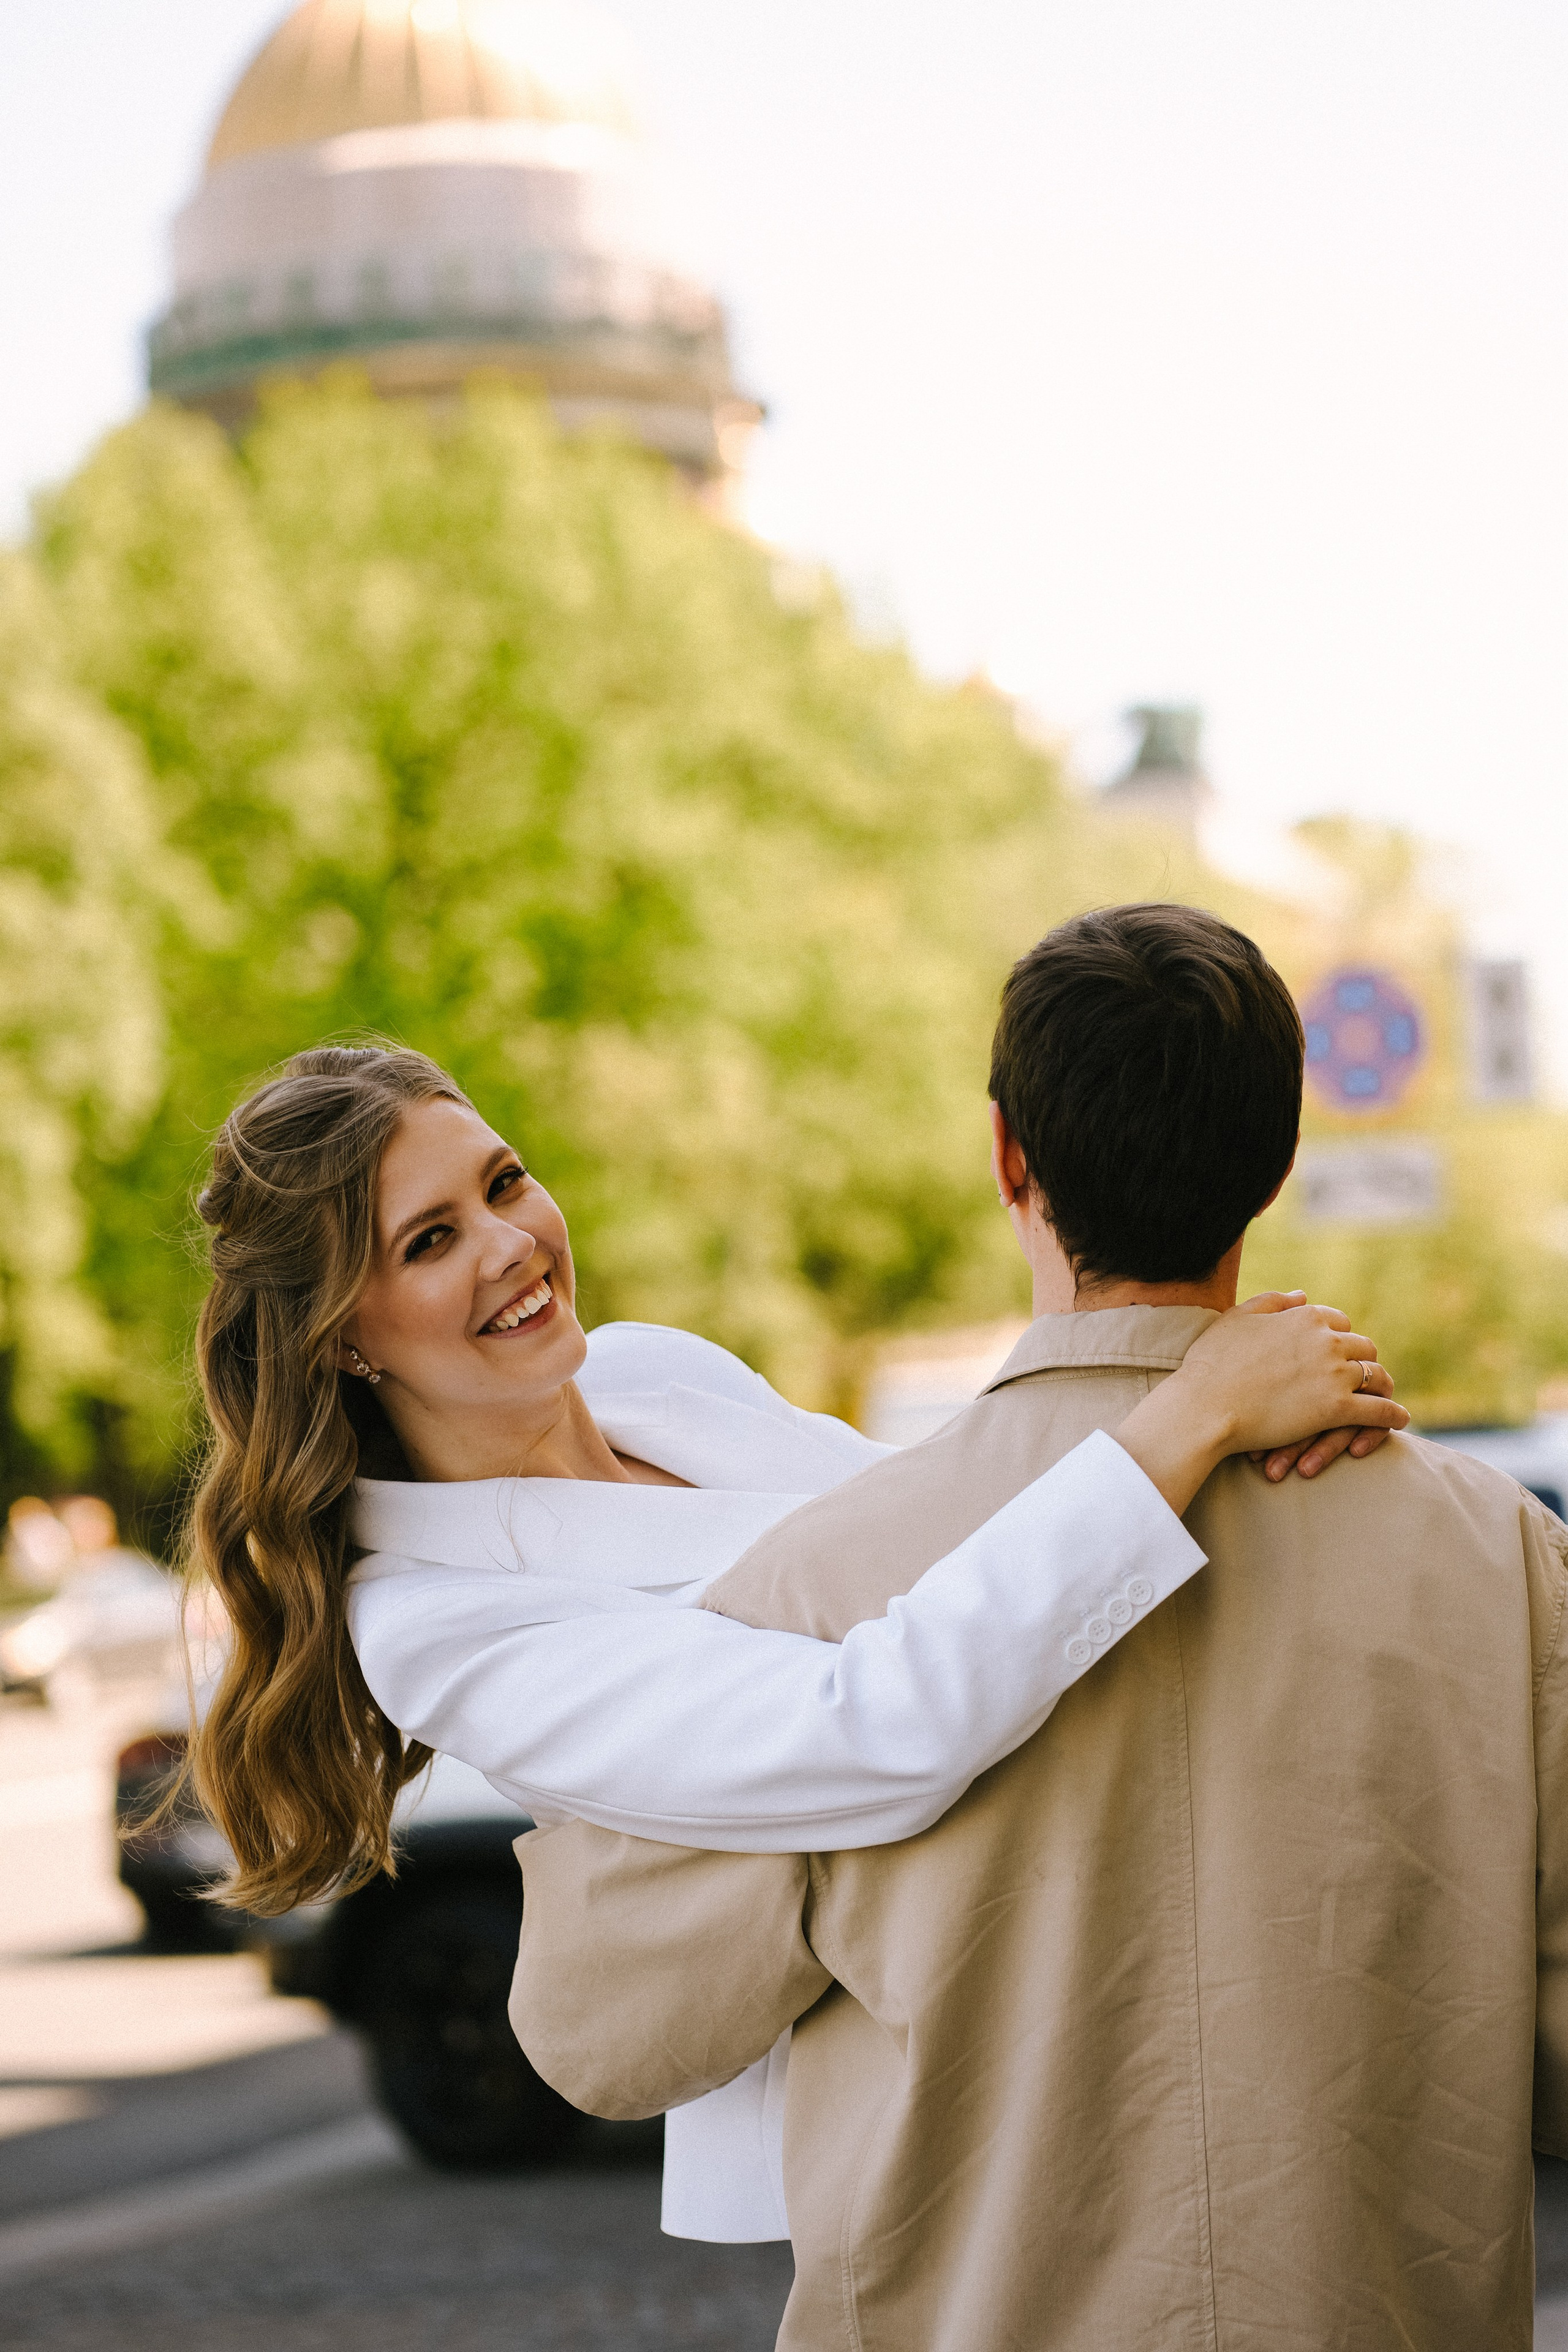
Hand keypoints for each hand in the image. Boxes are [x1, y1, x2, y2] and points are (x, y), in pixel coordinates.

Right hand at [1113, 1292, 1407, 1519]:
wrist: (1205, 1406)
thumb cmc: (1212, 1363)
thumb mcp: (1237, 1318)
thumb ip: (1272, 1302)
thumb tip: (1302, 1295)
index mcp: (1304, 1316)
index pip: (1338, 1321)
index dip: (1338, 1337)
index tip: (1333, 1352)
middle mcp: (1326, 1340)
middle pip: (1362, 1347)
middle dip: (1361, 1359)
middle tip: (1357, 1376)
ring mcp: (1335, 1374)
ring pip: (1375, 1375)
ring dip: (1380, 1385)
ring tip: (1383, 1395)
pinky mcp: (1338, 1408)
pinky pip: (1380, 1410)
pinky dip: (1393, 1414)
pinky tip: (1399, 1420)